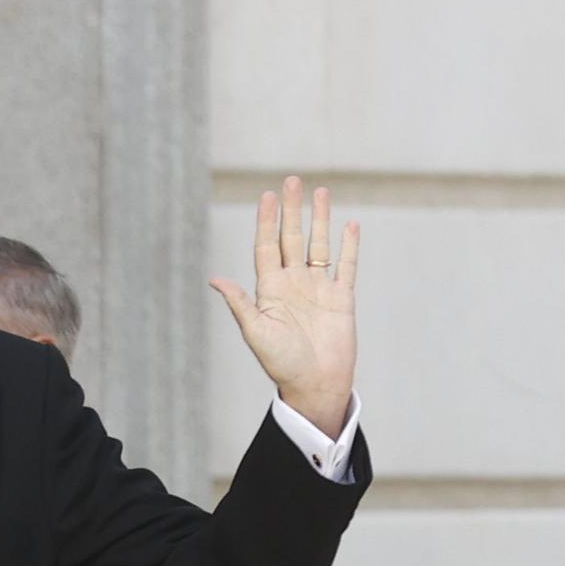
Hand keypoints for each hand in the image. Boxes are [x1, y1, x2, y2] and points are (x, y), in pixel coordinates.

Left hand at [209, 176, 358, 436]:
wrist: (314, 384)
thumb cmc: (281, 363)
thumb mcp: (256, 332)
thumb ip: (240, 303)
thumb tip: (215, 279)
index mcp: (270, 289)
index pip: (267, 247)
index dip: (266, 221)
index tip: (266, 196)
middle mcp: (293, 284)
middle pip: (291, 238)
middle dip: (291, 210)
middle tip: (290, 181)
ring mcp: (318, 289)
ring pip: (318, 245)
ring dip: (320, 220)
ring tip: (320, 192)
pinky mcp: (341, 298)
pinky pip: (346, 266)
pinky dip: (349, 246)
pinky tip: (349, 225)